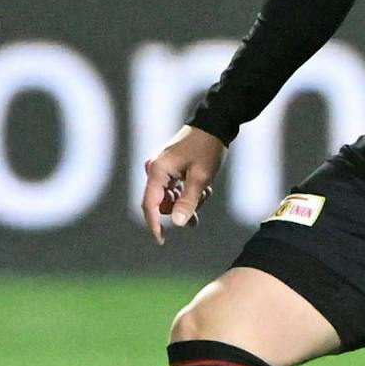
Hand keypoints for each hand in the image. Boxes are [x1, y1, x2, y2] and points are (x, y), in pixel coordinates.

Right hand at [141, 125, 226, 244]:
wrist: (215, 125)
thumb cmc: (207, 149)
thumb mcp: (200, 178)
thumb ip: (188, 201)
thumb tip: (176, 223)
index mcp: (157, 171)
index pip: (149, 205)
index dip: (154, 224)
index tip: (161, 240)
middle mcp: (156, 170)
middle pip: (161, 202)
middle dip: (180, 208)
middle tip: (199, 206)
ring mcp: (163, 169)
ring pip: (171, 197)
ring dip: (188, 200)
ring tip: (206, 192)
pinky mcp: (171, 168)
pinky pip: (176, 188)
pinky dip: (189, 192)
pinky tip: (204, 188)